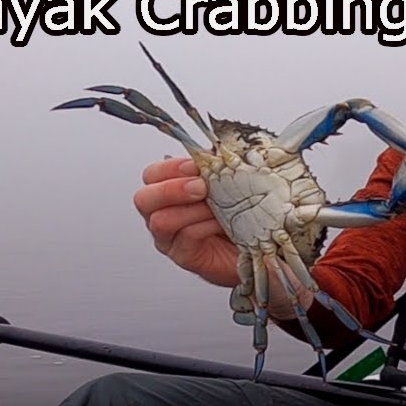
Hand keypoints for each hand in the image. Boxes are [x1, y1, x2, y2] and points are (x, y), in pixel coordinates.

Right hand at [132, 157, 239, 287]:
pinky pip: (185, 238)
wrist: (261, 247)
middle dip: (172, 189)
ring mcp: (170, 237)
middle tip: (201, 187)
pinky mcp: (184, 255)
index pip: (154, 174)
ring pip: (161, 220)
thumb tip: (217, 150)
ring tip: (217, 207)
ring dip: (192, 210)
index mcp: (170, 191)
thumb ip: (218, 167)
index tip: (196, 165)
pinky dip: (205, 226)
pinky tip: (223, 223)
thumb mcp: (231, 184)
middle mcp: (164, 213)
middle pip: (144, 198)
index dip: (172, 167)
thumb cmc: (242, 214)